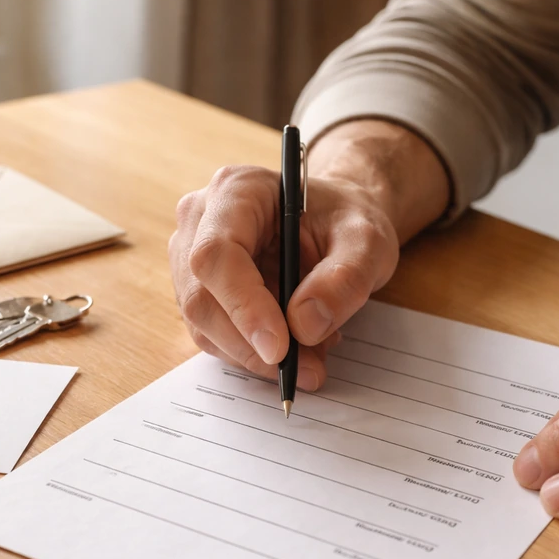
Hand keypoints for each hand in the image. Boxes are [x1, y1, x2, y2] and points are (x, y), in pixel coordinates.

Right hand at [169, 165, 398, 388]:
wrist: (335, 223)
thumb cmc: (345, 221)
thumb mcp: (367, 241)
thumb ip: (345, 278)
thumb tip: (304, 325)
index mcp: (237, 190)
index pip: (217, 254)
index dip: (243, 306)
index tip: (280, 348)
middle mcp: (201, 220)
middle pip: (201, 297)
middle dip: (251, 344)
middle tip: (308, 369)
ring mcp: (190, 257)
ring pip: (204, 324)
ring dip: (255, 354)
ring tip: (312, 354)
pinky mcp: (199, 291)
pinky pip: (214, 336)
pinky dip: (253, 353)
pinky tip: (295, 346)